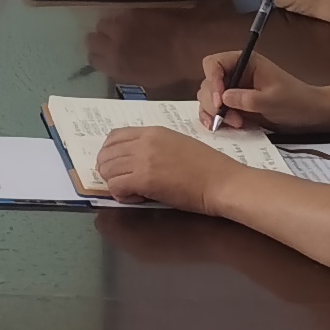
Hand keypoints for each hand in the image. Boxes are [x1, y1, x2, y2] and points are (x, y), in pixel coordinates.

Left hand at [87, 127, 232, 211]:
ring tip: (133, 191)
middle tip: (124, 182)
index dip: (110, 153)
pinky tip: (137, 198)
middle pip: (106, 154)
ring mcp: (143, 159)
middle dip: (109, 171)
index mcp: (153, 131)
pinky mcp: (144, 179)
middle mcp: (144, 142)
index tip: (117, 166)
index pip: (114, 136)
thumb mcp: (178, 145)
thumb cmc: (209, 167)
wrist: (223, 182)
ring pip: (107, 170)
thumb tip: (136, 160)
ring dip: (115, 183)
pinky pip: (116, 186)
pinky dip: (121, 194)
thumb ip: (155, 148)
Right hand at [196, 45, 329, 136]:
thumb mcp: (273, 100)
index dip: (212, 80)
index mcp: (245, 62)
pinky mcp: (234, 106)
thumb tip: (223, 99)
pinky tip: (221, 127)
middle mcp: (235, 74)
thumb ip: (247, 99)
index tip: (220, 100)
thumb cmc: (295, 100)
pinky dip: (214, 119)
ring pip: (208, 98)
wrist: (310, 115)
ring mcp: (233, 90)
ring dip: (214, 113)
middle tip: (227, 117)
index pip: (214, 63)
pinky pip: (215, 111)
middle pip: (208, 83)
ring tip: (234, 124)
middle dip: (213, 101)